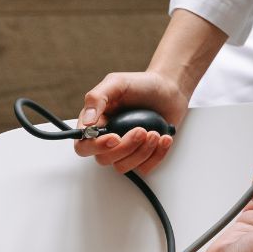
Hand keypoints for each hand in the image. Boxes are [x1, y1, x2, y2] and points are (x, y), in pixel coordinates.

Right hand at [74, 71, 189, 174]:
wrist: (168, 90)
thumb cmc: (141, 85)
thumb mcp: (116, 83)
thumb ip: (97, 98)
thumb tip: (86, 123)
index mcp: (96, 123)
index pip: (84, 146)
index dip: (96, 146)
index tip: (115, 137)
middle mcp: (107, 139)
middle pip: (104, 159)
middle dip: (126, 147)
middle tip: (142, 130)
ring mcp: (125, 150)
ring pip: (123, 166)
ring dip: (142, 152)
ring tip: (155, 133)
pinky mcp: (142, 157)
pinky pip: (143, 168)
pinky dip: (156, 155)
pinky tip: (163, 139)